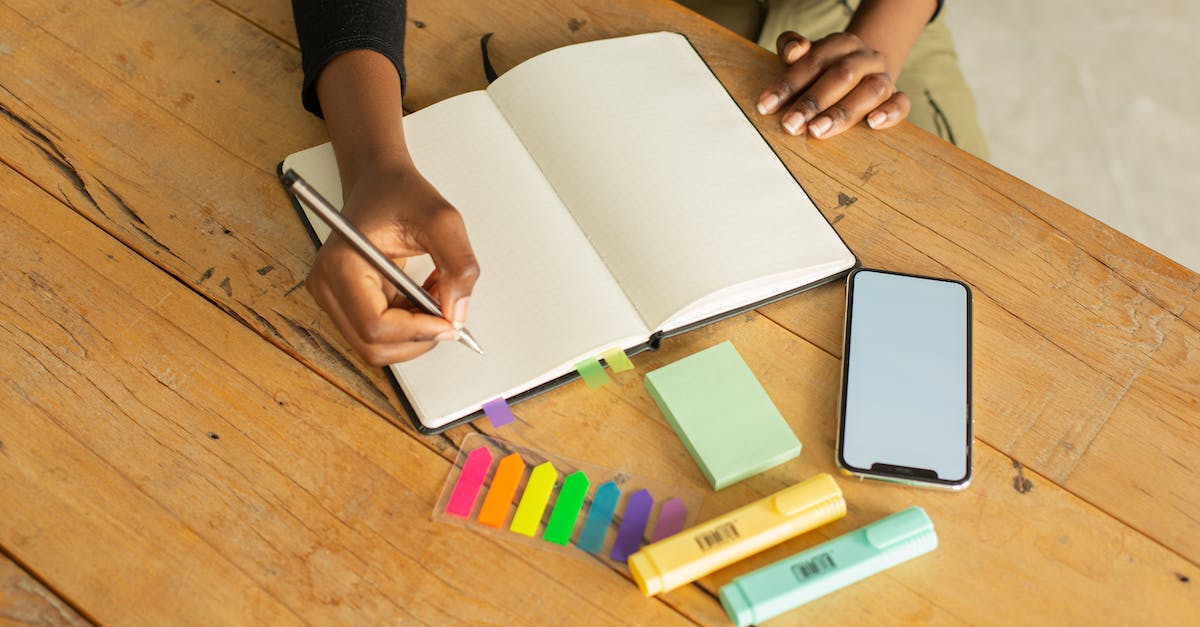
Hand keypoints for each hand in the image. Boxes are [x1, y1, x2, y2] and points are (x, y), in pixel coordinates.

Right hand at [306, 164, 478, 365]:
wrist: (380, 182)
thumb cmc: (400, 193)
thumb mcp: (441, 220)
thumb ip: (458, 264)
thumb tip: (457, 312)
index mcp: (341, 263)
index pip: (375, 326)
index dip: (417, 331)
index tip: (449, 321)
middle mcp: (327, 285)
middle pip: (373, 346)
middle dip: (418, 337)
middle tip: (447, 312)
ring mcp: (333, 297)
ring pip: (377, 346)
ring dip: (415, 333)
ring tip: (436, 295)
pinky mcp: (345, 302)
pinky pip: (380, 334)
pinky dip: (410, 325)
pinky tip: (424, 296)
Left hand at [756, 31, 910, 139]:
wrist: (861, 69)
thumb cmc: (825, 68)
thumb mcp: (807, 56)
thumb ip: (792, 48)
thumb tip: (792, 51)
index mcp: (840, 43)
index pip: (813, 60)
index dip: (788, 84)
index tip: (767, 106)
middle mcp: (864, 57)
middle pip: (842, 75)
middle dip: (812, 102)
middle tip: (790, 125)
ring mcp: (883, 76)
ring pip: (871, 90)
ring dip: (842, 112)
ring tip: (818, 131)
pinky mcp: (895, 95)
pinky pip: (901, 102)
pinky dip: (890, 113)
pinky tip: (873, 124)